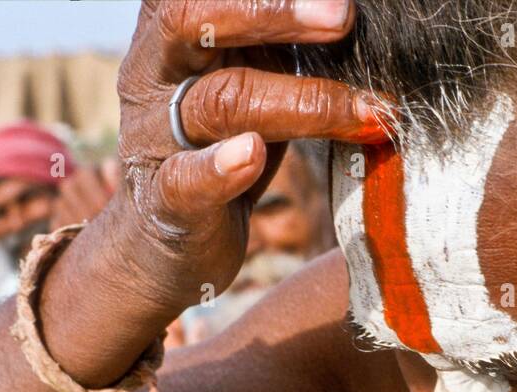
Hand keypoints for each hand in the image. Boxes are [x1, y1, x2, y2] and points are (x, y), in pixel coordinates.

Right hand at [36, 0, 384, 386]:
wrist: (160, 243)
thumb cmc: (218, 145)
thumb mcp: (247, 79)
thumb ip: (281, 45)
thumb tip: (348, 17)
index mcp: (174, 35)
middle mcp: (155, 75)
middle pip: (195, 19)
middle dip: (274, 14)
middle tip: (344, 16)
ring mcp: (155, 139)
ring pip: (217, 103)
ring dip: (299, 102)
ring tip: (361, 110)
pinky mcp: (165, 202)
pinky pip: (185, 179)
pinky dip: (220, 167)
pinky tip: (251, 154)